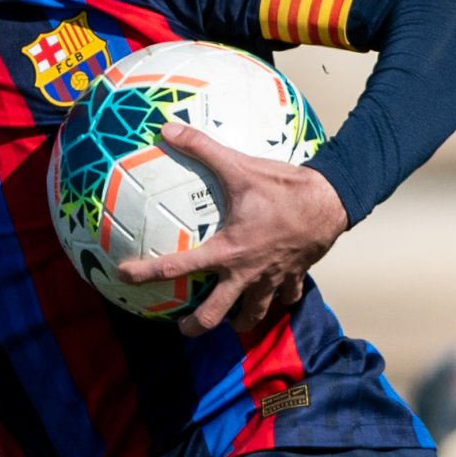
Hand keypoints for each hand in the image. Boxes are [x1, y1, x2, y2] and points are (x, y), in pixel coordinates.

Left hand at [113, 121, 347, 338]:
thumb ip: (202, 149)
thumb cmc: (283, 187)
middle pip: (215, 315)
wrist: (331, 200)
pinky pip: (284, 298)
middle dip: (196, 327)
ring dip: (238, 320)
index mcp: (227, 251)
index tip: (124, 276)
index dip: (146, 273)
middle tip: (183, 328)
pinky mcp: (293, 277)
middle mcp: (246, 273)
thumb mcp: (239, 166)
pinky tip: (270, 294)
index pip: (177, 267)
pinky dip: (276, 299)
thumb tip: (168, 129)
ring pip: (252, 315)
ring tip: (228, 320)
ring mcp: (272, 280)